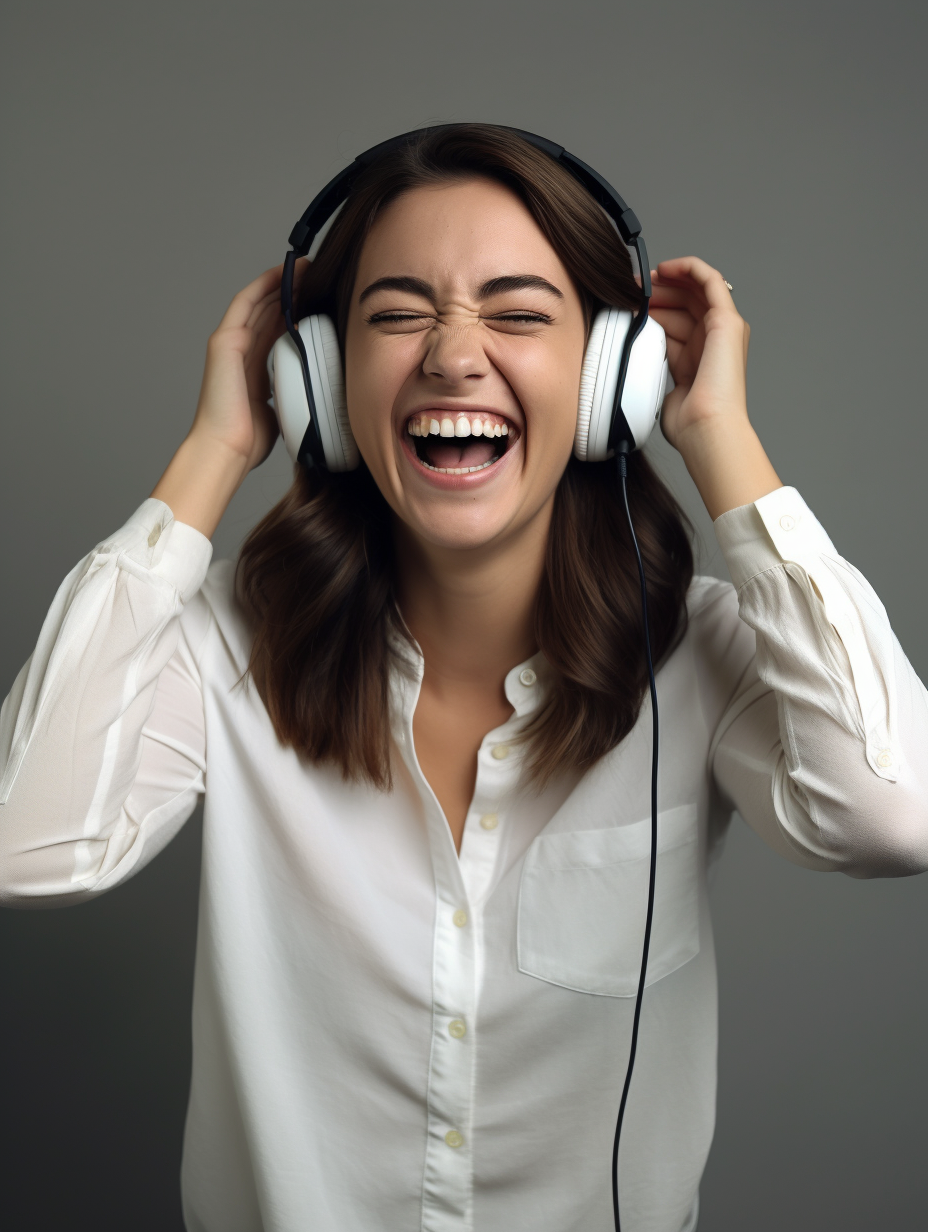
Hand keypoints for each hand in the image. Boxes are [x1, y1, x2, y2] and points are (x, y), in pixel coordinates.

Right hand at [151, 262, 304, 537]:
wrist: (227, 450)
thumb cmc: (250, 440)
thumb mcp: (282, 407)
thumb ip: (293, 390)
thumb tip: (318, 387)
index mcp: (255, 367)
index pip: (277, 328)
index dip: (297, 309)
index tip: (320, 296)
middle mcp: (241, 351)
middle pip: (269, 310)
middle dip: (292, 290)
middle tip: (317, 273)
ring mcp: (230, 343)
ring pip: (258, 301)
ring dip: (280, 282)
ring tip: (304, 267)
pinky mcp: (224, 342)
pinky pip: (244, 303)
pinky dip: (262, 286)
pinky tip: (280, 274)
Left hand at [645, 256, 779, 518]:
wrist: (705, 428)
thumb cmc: (686, 420)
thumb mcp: (659, 384)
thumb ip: (653, 366)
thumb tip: (633, 356)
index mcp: (697, 358)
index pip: (674, 322)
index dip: (652, 308)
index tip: (627, 303)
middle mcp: (713, 341)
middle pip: (684, 304)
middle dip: (656, 292)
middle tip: (628, 288)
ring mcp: (723, 329)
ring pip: (693, 290)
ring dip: (666, 281)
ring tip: (639, 282)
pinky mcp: (727, 320)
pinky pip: (710, 280)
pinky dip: (688, 268)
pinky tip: (665, 268)